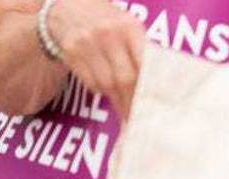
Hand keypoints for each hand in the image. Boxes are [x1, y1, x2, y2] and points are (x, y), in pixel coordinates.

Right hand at [46, 0, 145, 118]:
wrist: (68, 6)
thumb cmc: (108, 21)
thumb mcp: (129, 27)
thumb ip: (142, 51)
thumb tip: (160, 86)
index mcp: (129, 27)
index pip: (144, 64)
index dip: (149, 88)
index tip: (155, 105)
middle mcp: (107, 34)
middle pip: (125, 79)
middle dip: (132, 102)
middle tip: (138, 117)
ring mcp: (86, 44)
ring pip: (106, 85)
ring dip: (118, 102)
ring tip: (125, 113)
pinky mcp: (71, 53)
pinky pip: (91, 83)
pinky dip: (101, 91)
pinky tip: (106, 91)